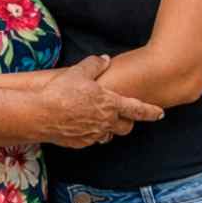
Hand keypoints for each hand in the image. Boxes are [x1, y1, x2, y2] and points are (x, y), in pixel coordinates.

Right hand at [41, 55, 162, 147]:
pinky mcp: (80, 142)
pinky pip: (92, 138)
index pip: (138, 109)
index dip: (151, 111)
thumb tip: (104, 60)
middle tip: (124, 115)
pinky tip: (81, 124)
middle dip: (128, 121)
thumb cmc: (62, 92)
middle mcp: (106, 122)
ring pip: (108, 134)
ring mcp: (94, 134)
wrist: (41, 115)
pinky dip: (91, 132)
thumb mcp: (79, 72)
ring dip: (108, 128)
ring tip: (100, 119)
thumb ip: (95, 65)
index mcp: (111, 104)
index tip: (160, 113)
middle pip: (126, 126)